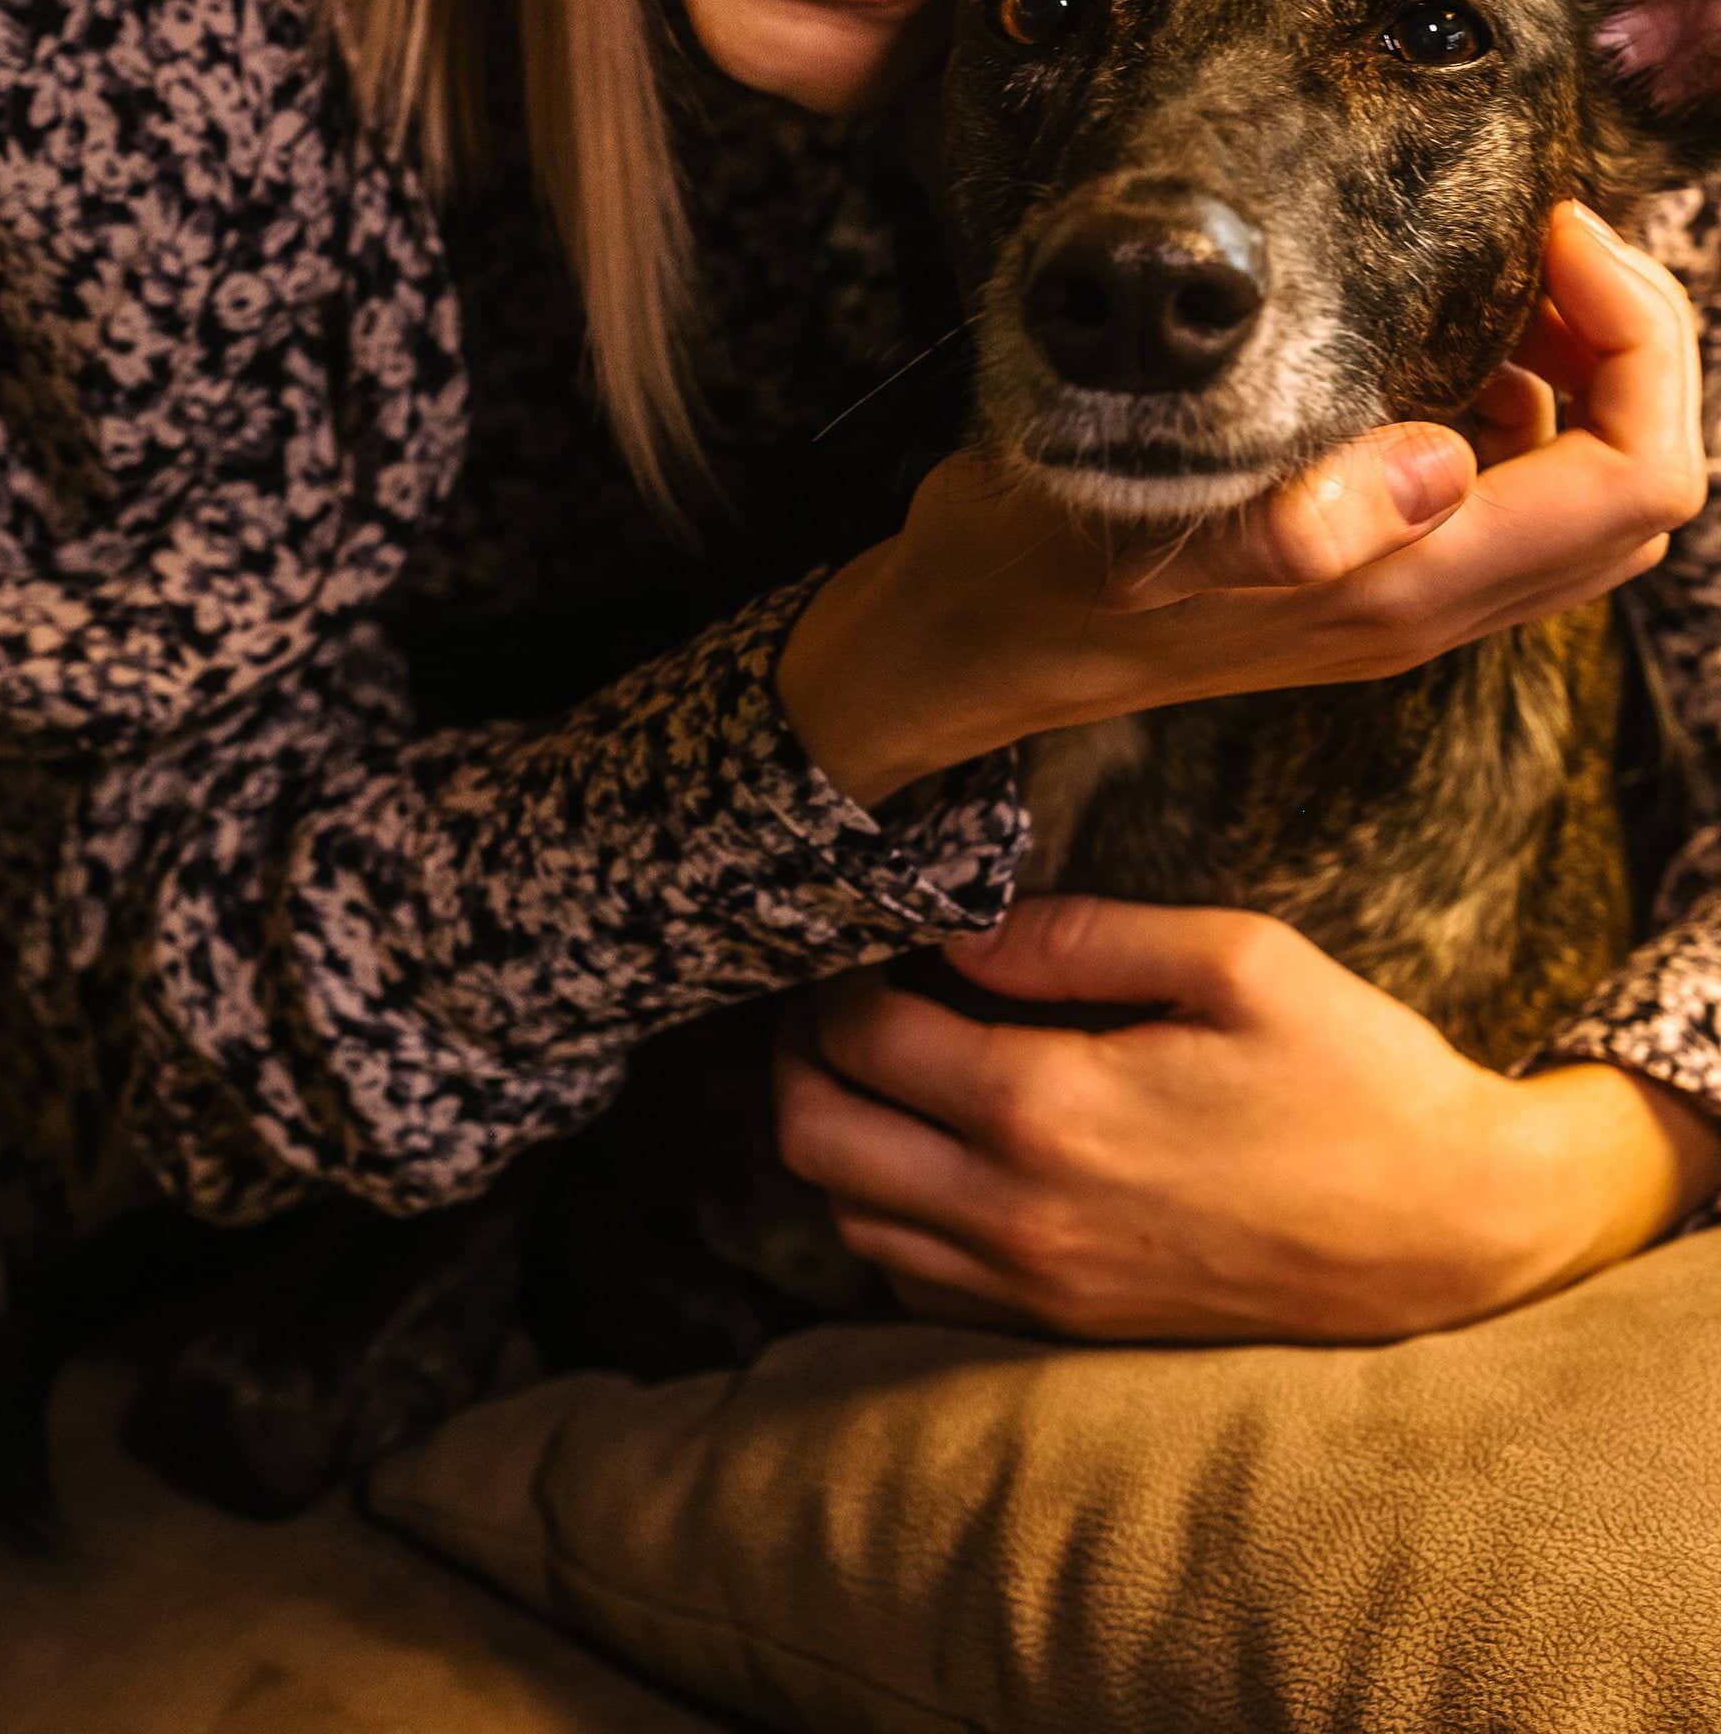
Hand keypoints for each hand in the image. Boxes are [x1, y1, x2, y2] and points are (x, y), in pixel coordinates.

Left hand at [773, 895, 1702, 1345]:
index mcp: (1049, 1109)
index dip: (840, 974)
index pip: (859, 1040)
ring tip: (892, 1064)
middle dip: (805, 1055)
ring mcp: (1038, 1287)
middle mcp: (1018, 1215)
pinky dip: (893, 1211)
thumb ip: (1078, 935)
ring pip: (851, 1218)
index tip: (872, 935)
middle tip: (848, 996)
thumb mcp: (1237, 959)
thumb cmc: (1354, 1078)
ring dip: (843, 1133)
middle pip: (815, 1139)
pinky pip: (915, 1281)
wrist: (1452, 1232)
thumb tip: (959, 927)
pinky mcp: (1066, 1330)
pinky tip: (944, 1150)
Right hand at [779, 201, 1706, 808]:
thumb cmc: (1031, 574)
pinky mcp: (1369, 582)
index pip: (1638, 480)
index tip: (1553, 235)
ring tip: (1512, 281)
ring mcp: (1405, 602)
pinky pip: (1515, 504)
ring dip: (1589, 382)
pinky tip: (1443, 345)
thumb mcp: (1135, 534)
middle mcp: (1429, 610)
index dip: (1642, 343)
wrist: (964, 645)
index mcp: (1402, 592)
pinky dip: (1527, 413)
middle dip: (1638, 353)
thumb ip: (1295, 526)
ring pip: (1592, 504)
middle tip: (1547, 246)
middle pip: (1643, 493)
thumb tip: (1443, 466)